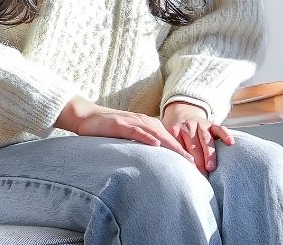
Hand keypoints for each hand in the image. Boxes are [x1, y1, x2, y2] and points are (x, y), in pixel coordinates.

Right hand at [55, 95, 190, 161]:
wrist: (87, 117)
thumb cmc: (109, 129)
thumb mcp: (130, 137)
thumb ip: (142, 145)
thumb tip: (155, 160)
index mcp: (149, 125)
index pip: (169, 139)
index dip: (181, 151)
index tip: (193, 165)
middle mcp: (145, 122)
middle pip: (168, 137)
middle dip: (182, 150)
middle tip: (195, 164)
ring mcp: (133, 122)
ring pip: (156, 134)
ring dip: (171, 145)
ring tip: (183, 157)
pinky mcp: (121, 124)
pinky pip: (136, 131)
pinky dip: (147, 137)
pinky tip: (156, 144)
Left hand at [162, 100, 234, 174]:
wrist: (182, 112)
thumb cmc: (173, 131)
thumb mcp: (165, 136)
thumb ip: (167, 148)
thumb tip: (166, 168)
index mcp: (174, 130)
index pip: (179, 147)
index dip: (183, 161)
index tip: (186, 174)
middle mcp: (188, 127)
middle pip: (193, 146)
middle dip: (196, 162)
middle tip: (199, 177)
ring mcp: (201, 125)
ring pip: (206, 139)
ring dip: (209, 153)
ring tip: (211, 167)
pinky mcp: (212, 124)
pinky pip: (220, 128)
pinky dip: (226, 135)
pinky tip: (230, 143)